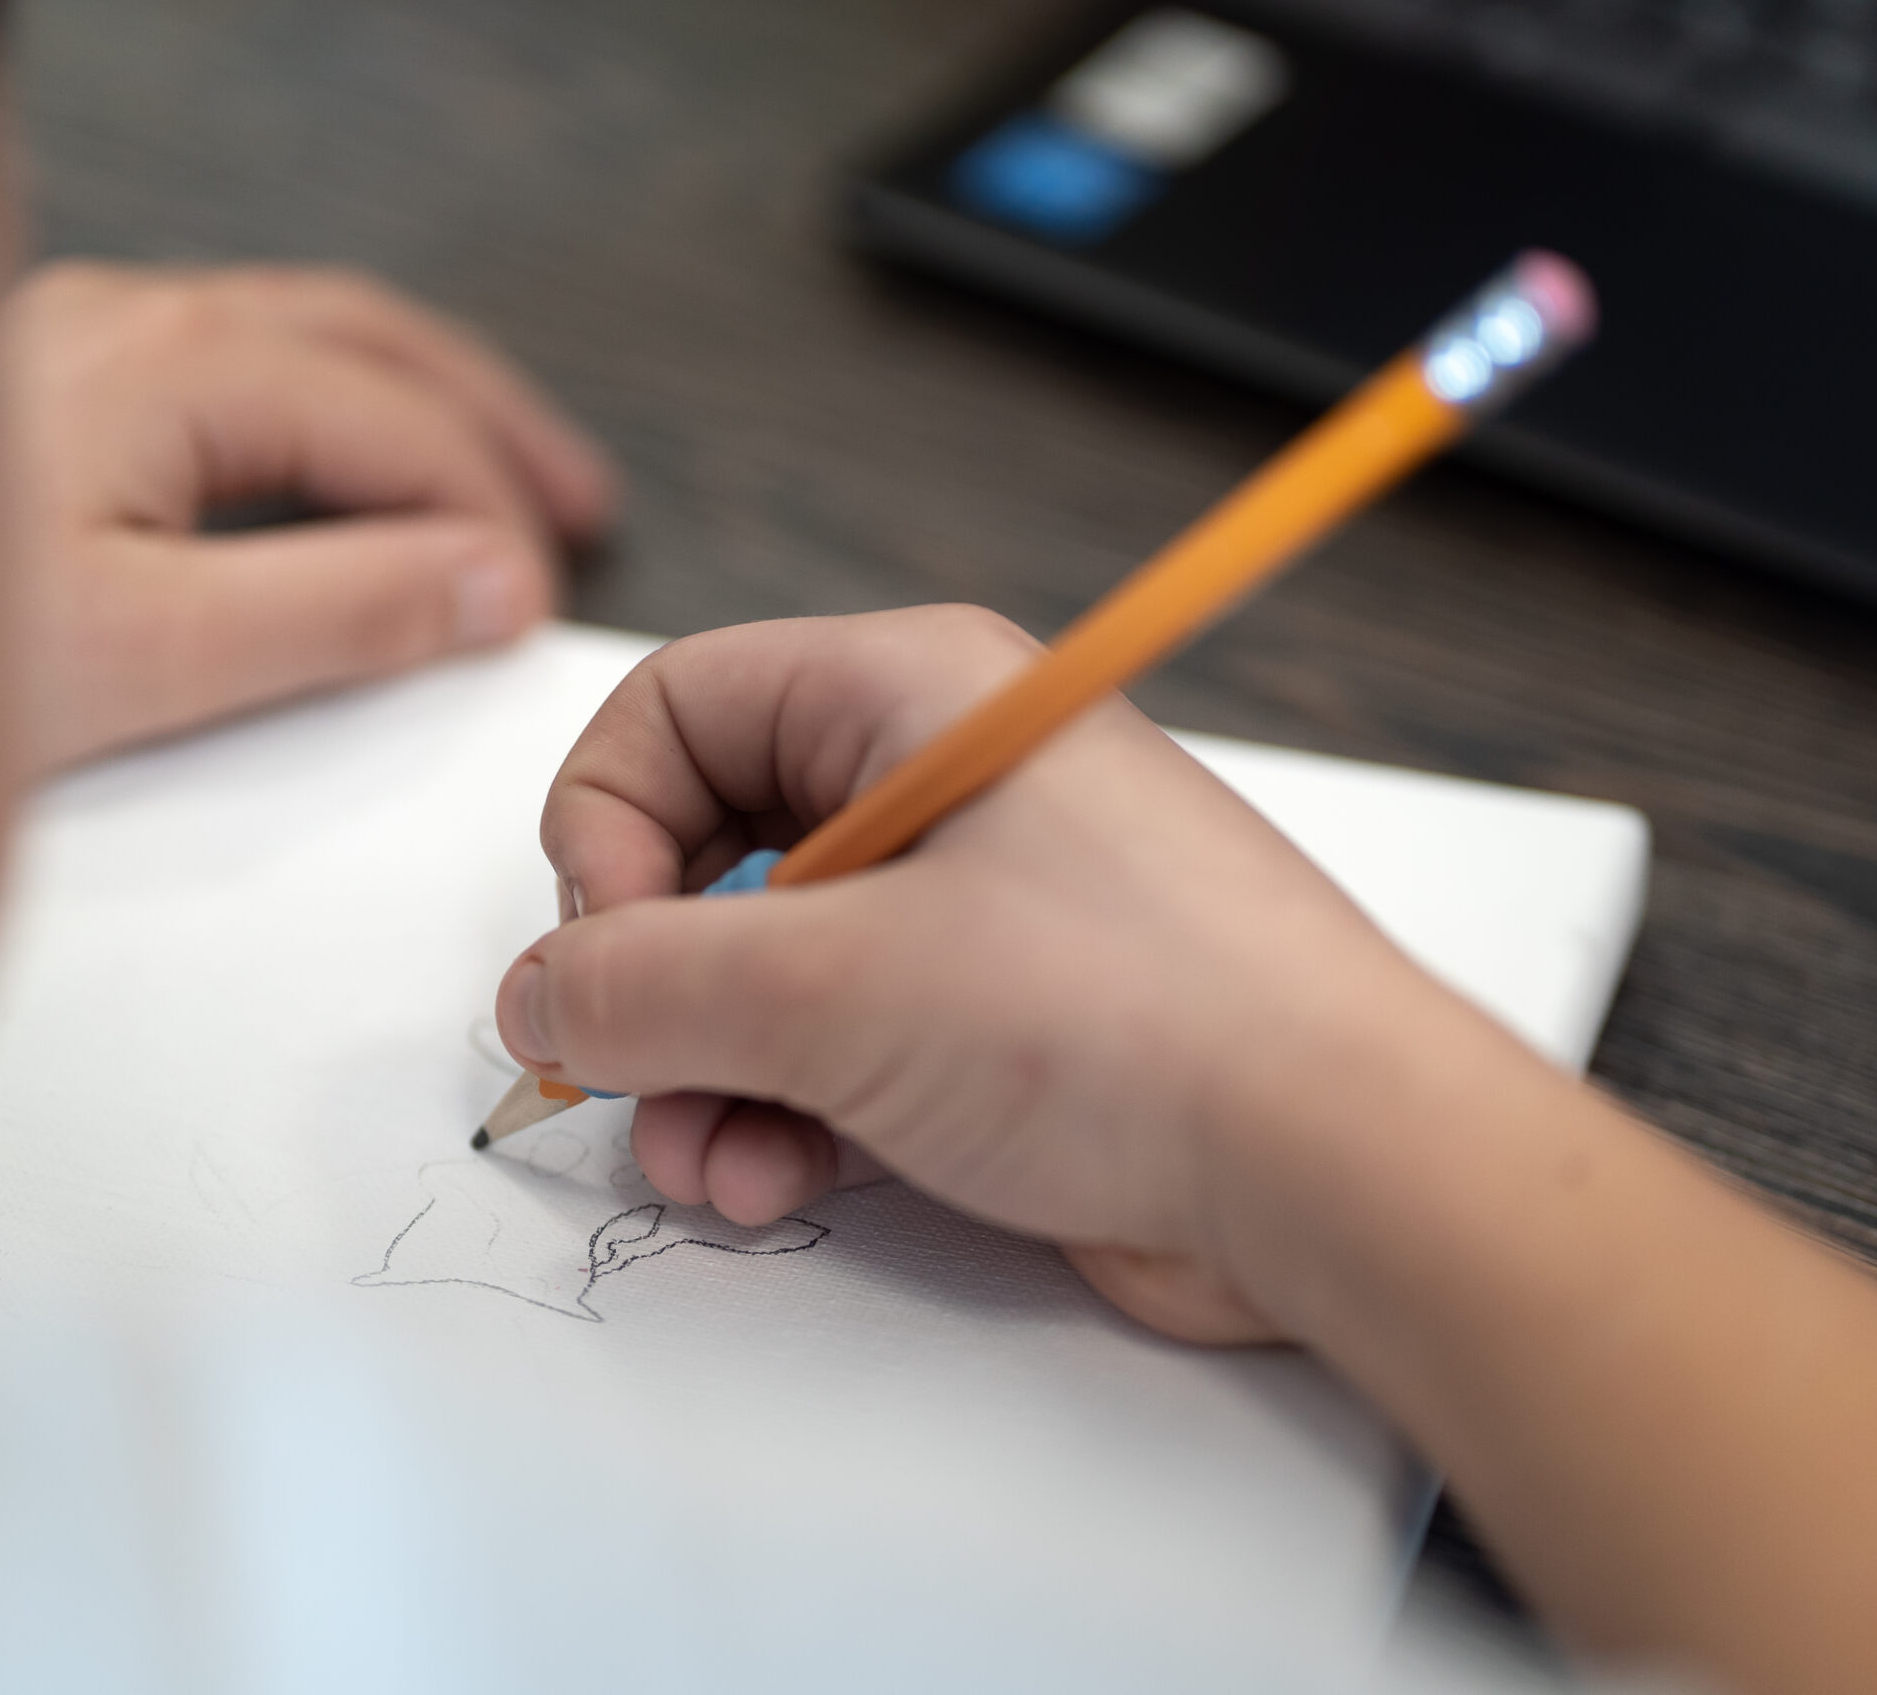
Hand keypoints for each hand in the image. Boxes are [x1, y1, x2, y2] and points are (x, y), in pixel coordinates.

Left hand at [0, 262, 616, 771]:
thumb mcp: (152, 657)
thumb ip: (342, 610)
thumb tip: (493, 578)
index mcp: (164, 360)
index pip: (397, 420)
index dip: (491, 513)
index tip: (536, 610)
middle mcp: (122, 318)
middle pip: (368, 342)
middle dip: (488, 424)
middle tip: (580, 505)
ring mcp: (73, 343)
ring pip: (301, 344)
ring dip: (414, 406)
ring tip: (493, 483)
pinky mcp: (39, 394)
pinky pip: (229, 371)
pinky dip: (326, 415)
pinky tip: (341, 473)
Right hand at [492, 606, 1503, 1342]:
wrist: (1338, 1168)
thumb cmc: (1136, 1018)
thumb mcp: (831, 986)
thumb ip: (642, 985)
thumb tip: (538, 999)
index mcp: (911, 694)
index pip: (677, 710)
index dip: (604, 832)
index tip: (602, 956)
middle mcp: (941, 785)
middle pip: (707, 851)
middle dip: (651, 984)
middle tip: (632, 1076)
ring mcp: (978, 910)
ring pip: (767, 971)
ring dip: (707, 1076)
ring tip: (713, 1159)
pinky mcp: (1003, 1026)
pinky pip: (841, 1050)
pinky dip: (786, 1117)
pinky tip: (778, 1182)